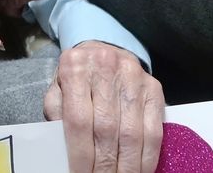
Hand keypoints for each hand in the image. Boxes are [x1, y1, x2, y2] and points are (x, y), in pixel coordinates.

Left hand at [45, 42, 163, 172]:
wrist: (102, 51)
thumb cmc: (76, 79)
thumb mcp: (58, 90)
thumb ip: (57, 115)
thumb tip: (64, 152)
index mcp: (74, 66)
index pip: (78, 120)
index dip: (80, 155)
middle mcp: (106, 66)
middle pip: (106, 130)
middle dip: (104, 166)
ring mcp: (134, 77)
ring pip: (132, 134)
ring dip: (126, 166)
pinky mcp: (154, 88)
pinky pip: (154, 131)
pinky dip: (147, 158)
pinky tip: (139, 172)